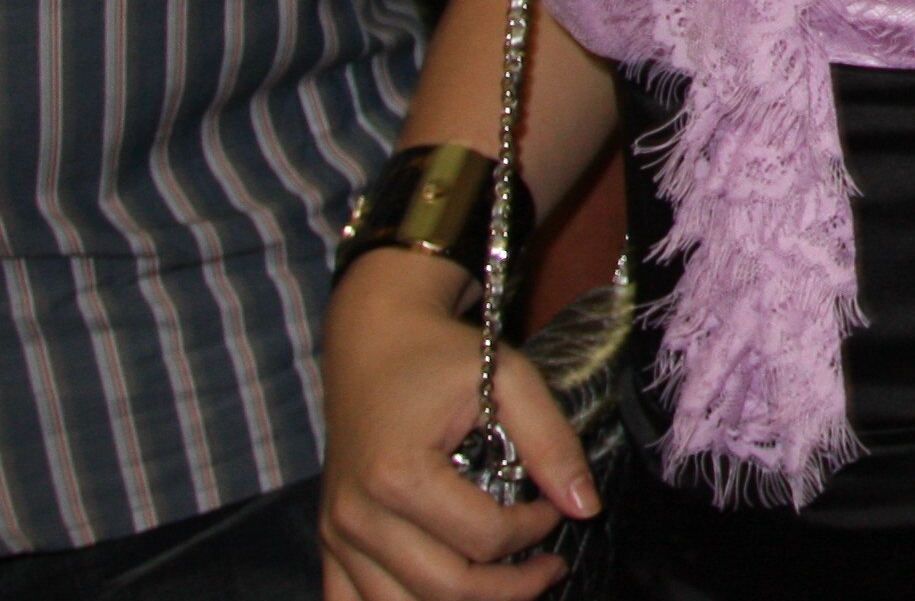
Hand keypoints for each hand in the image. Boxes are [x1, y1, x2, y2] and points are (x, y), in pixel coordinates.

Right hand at [319, 248, 593, 600]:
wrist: (372, 339)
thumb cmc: (441, 356)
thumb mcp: (510, 379)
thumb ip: (552, 442)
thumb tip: (586, 507)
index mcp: (398, 475)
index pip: (484, 538)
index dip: (535, 530)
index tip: (556, 506)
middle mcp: (357, 515)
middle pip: (444, 589)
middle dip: (512, 587)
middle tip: (550, 566)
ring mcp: (335, 534)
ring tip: (509, 583)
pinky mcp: (328, 541)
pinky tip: (444, 597)